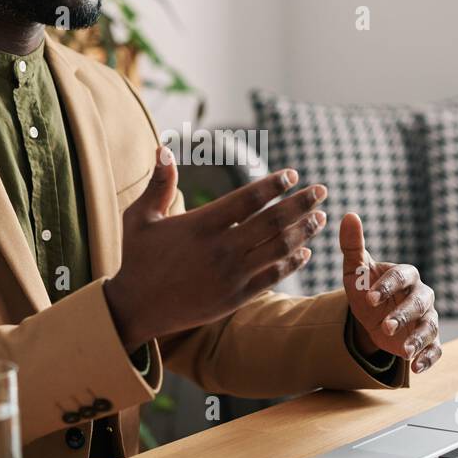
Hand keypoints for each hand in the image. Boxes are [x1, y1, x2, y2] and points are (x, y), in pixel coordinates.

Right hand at [103, 146, 328, 350]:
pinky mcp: (236, 298)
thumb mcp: (140, 218)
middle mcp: (221, 248)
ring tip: (320, 217)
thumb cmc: (137, 259)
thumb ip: (158, 184)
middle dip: (302, 203)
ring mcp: (231, 275)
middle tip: (321, 190)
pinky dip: (292, 262)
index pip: (248, 198)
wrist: (136, 309)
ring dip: (304, 230)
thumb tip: (162, 148)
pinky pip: (273, 276)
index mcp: (201, 224)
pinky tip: (305, 251)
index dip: (274, 185)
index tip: (292, 174)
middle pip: (273, 221)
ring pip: (279, 248)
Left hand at [340, 213, 441, 373]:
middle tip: (385, 326)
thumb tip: (349, 215)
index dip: (387, 287)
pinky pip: (435, 348)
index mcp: (405, 275)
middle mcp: (421, 295)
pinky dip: (428, 358)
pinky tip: (416, 367)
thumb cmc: (365, 289)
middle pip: (420, 302)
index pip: (401, 277)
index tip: (369, 298)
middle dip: (404, 314)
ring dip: (418, 338)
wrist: (370, 318)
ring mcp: (427, 318)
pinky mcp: (428, 340)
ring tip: (405, 351)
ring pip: (429, 326)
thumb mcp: (354, 271)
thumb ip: (352, 245)